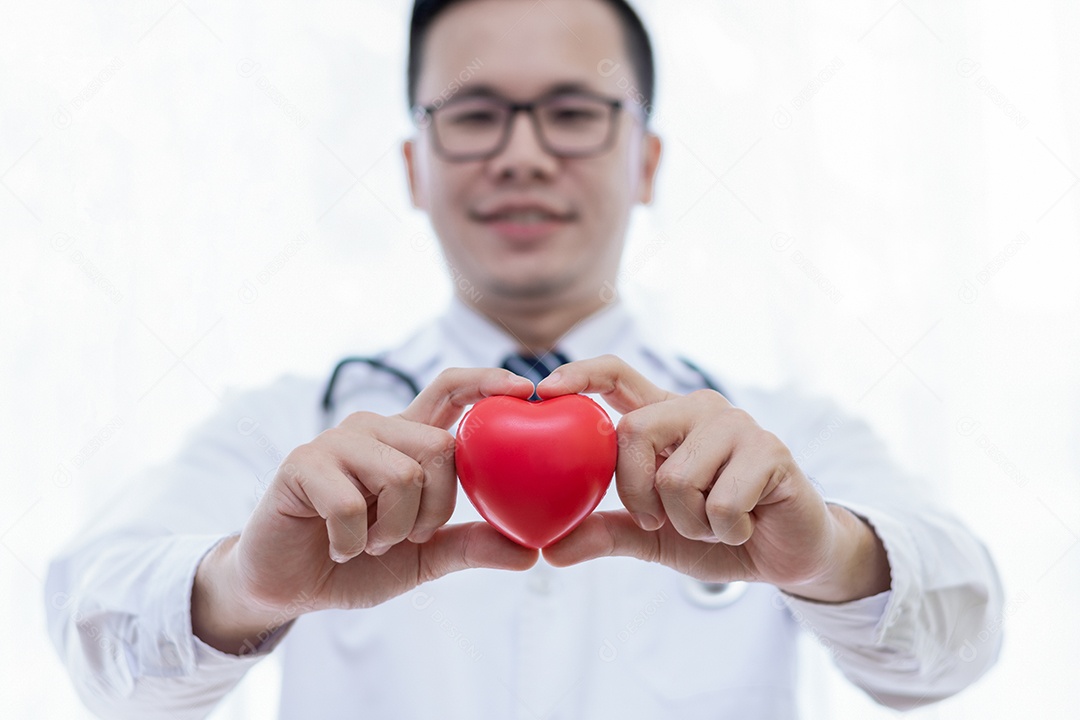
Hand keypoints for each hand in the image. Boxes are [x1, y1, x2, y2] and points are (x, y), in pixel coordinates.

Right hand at [192, 368, 539, 653]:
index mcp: (406, 442)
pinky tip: (337, 547)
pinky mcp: (301, 463)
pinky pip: (350, 504)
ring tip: (369, 543)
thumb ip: (469, 547)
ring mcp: (336, 442)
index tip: (525, 388)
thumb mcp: (423, 558)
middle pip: (439, 446)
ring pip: (402, 474)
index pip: (450, 391)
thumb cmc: (357, 562)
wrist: (287, 587)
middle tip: (406, 537)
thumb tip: (530, 552)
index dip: (486, 382)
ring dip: (393, 529)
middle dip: (435, 509)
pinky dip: (351, 543)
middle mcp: (375, 430)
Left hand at [536, 355, 890, 602]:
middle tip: (661, 519)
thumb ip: (605, 533)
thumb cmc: (716, 534)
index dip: (579, 373)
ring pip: (677, 477)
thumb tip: (549, 551)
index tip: (543, 390)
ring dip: (689, 522)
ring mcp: (736, 424)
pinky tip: (745, 525)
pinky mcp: (770, 450)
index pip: (616, 375)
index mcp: (665, 417)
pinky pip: (720, 502)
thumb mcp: (653, 536)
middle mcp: (698, 409)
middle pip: (635, 432)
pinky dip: (724, 531)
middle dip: (637, 493)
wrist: (786, 556)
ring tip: (715, 522)